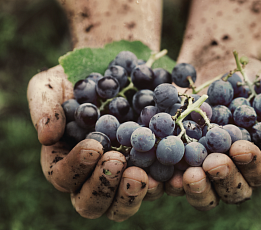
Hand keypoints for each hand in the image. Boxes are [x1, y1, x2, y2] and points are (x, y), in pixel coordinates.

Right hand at [27, 65, 163, 220]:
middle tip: (118, 162)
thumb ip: (44, 107)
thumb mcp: (53, 84)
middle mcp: (94, 175)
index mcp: (67, 161)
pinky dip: (165, 184)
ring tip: (142, 175)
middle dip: (104, 187)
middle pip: (92, 203)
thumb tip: (46, 137)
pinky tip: (174, 173)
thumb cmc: (79, 79)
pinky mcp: (152, 168)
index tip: (94, 146)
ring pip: (123, 204)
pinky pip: (158, 186)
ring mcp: (124, 175)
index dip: (76, 167)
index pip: (64, 177)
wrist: (118, 71)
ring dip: (132, 195)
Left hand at [163, 58, 260, 209]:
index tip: (240, 147)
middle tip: (211, 164)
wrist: (217, 65)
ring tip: (186, 175)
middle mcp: (233, 168)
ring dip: (195, 187)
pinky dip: (166, 177)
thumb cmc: (254, 80)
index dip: (252, 164)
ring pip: (203, 190)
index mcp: (260, 158)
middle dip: (222, 178)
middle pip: (231, 190)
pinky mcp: (178, 158)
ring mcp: (204, 166)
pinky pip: (172, 174)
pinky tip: (159, 170)